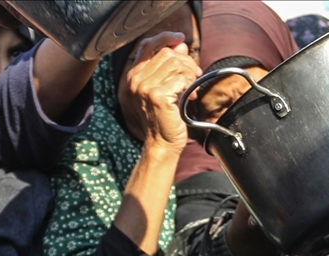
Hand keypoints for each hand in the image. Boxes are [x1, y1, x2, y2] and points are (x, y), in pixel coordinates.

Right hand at [125, 32, 201, 149]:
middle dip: (186, 62)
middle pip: (166, 54)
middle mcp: (135, 79)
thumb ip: (169, 67)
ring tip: (193, 87)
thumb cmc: (164, 118)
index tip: (181, 40)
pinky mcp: (157, 96)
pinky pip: (181, 79)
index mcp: (133, 75)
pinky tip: (190, 96)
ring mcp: (144, 87)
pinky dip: (190, 85)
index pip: (147, 45)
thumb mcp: (165, 88)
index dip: (165, 39)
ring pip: (175, 64)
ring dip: (190, 74)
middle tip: (195, 75)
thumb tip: (180, 45)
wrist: (161, 143)